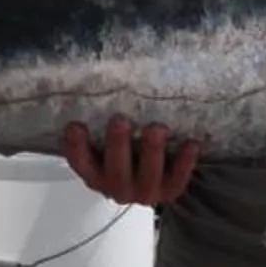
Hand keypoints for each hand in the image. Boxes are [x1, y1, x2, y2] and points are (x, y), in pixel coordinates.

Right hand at [62, 116, 200, 205]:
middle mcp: (116, 186)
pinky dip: (184, 163)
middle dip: (117, 145)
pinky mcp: (168, 191)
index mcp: (95, 174)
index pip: (80, 162)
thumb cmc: (129, 152)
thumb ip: (102, 119)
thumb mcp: (108, 140)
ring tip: (156, 129)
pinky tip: (191, 145)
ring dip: (151, 152)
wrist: (158, 179)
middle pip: (115, 170)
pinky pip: (177, 181)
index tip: (74, 126)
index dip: (75, 147)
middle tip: (119, 121)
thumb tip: (102, 74)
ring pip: (147, 177)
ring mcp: (143, 192)